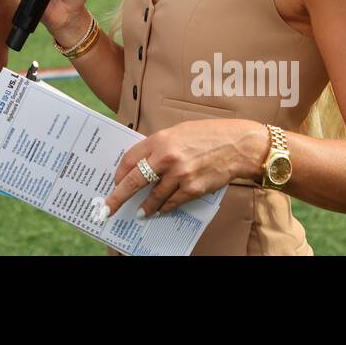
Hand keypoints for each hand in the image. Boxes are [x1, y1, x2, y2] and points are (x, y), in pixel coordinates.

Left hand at [101, 120, 267, 220]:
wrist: (238, 145)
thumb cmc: (208, 135)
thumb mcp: (178, 132)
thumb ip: (159, 146)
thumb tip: (143, 163)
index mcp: (160, 139)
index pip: (130, 159)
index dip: (119, 173)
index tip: (114, 182)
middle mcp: (166, 157)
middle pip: (134, 181)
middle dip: (117, 197)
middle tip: (107, 209)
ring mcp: (179, 175)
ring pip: (153, 197)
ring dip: (144, 207)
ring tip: (139, 213)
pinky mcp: (192, 189)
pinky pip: (172, 203)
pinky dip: (164, 207)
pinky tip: (160, 210)